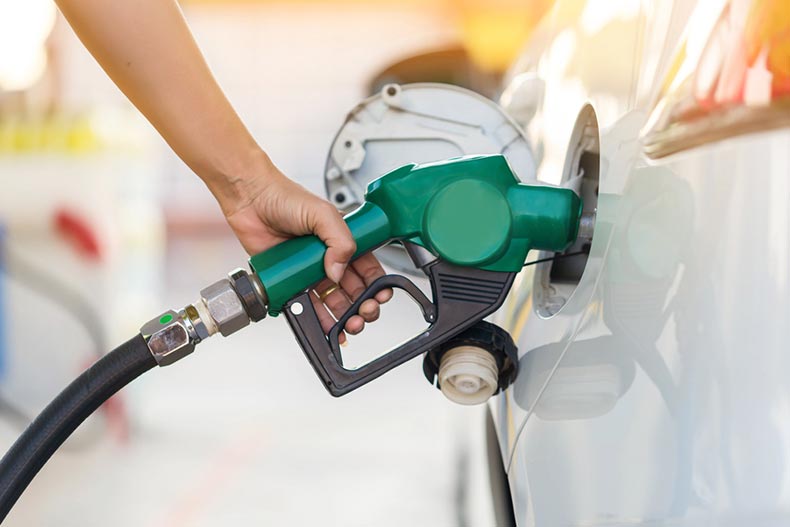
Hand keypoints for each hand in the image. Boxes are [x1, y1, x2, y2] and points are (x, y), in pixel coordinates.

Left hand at [222, 154, 390, 342]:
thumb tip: (339, 271)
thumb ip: (340, 240)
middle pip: (355, 289)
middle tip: (364, 313)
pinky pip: (307, 305)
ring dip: (344, 317)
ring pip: (334, 301)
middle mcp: (329, 256)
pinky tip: (326, 327)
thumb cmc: (284, 197)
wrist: (250, 200)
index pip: (368, 267)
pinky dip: (317, 319)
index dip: (377, 284)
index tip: (379, 297)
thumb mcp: (323, 213)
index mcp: (343, 240)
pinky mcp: (291, 281)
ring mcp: (310, 270)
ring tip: (348, 325)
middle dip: (363, 305)